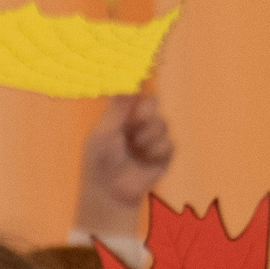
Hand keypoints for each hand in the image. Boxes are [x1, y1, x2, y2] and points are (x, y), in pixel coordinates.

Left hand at [75, 91, 172, 238]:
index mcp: (121, 115)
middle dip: (146, 112)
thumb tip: (125, 81)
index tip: (144, 78)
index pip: (135, 93)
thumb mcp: (104, 132)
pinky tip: (146, 159)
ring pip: (162, 123)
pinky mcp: (163, 154)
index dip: (140, 86)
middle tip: (136, 121)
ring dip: (148, 136)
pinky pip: (169, 143)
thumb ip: (117, 107)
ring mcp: (151, 138)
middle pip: (153, 103)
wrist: (111, 191)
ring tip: (135, 148)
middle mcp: (137, 124)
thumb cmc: (100, 161)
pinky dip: (156, 151)